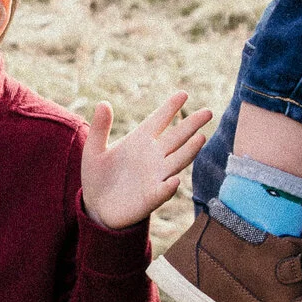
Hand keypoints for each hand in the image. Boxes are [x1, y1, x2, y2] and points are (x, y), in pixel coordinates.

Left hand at [80, 92, 216, 230]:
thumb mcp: (94, 150)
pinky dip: (168, 186)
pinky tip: (174, 180)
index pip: (159, 120)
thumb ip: (100, 128)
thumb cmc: (98, 176)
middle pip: (177, 137)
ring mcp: (155, 176)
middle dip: (191, 125)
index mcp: (140, 140)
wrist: (96, 207)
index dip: (170, 108)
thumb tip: (103, 103)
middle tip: (208, 112)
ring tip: (200, 138)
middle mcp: (153, 156)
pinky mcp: (151, 198)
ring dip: (189, 151)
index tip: (184, 94)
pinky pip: (162, 191)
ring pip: (177, 161)